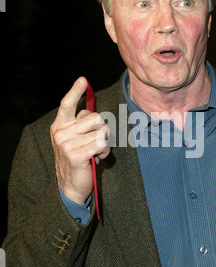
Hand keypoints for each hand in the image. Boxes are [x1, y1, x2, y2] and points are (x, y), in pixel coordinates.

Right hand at [50, 77, 109, 203]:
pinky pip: (101, 143)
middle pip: (96, 117)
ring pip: (101, 131)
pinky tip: (97, 158)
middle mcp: (60, 132)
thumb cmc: (77, 159)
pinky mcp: (76, 154)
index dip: (75, 91)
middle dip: (103, 130)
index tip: (83, 80)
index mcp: (59, 126)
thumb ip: (81, 125)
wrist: (70, 186)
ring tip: (96, 152)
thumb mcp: (74, 139)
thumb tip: (96, 114)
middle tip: (96, 143)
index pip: (67, 104)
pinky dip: (104, 151)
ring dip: (105, 143)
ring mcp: (66, 143)